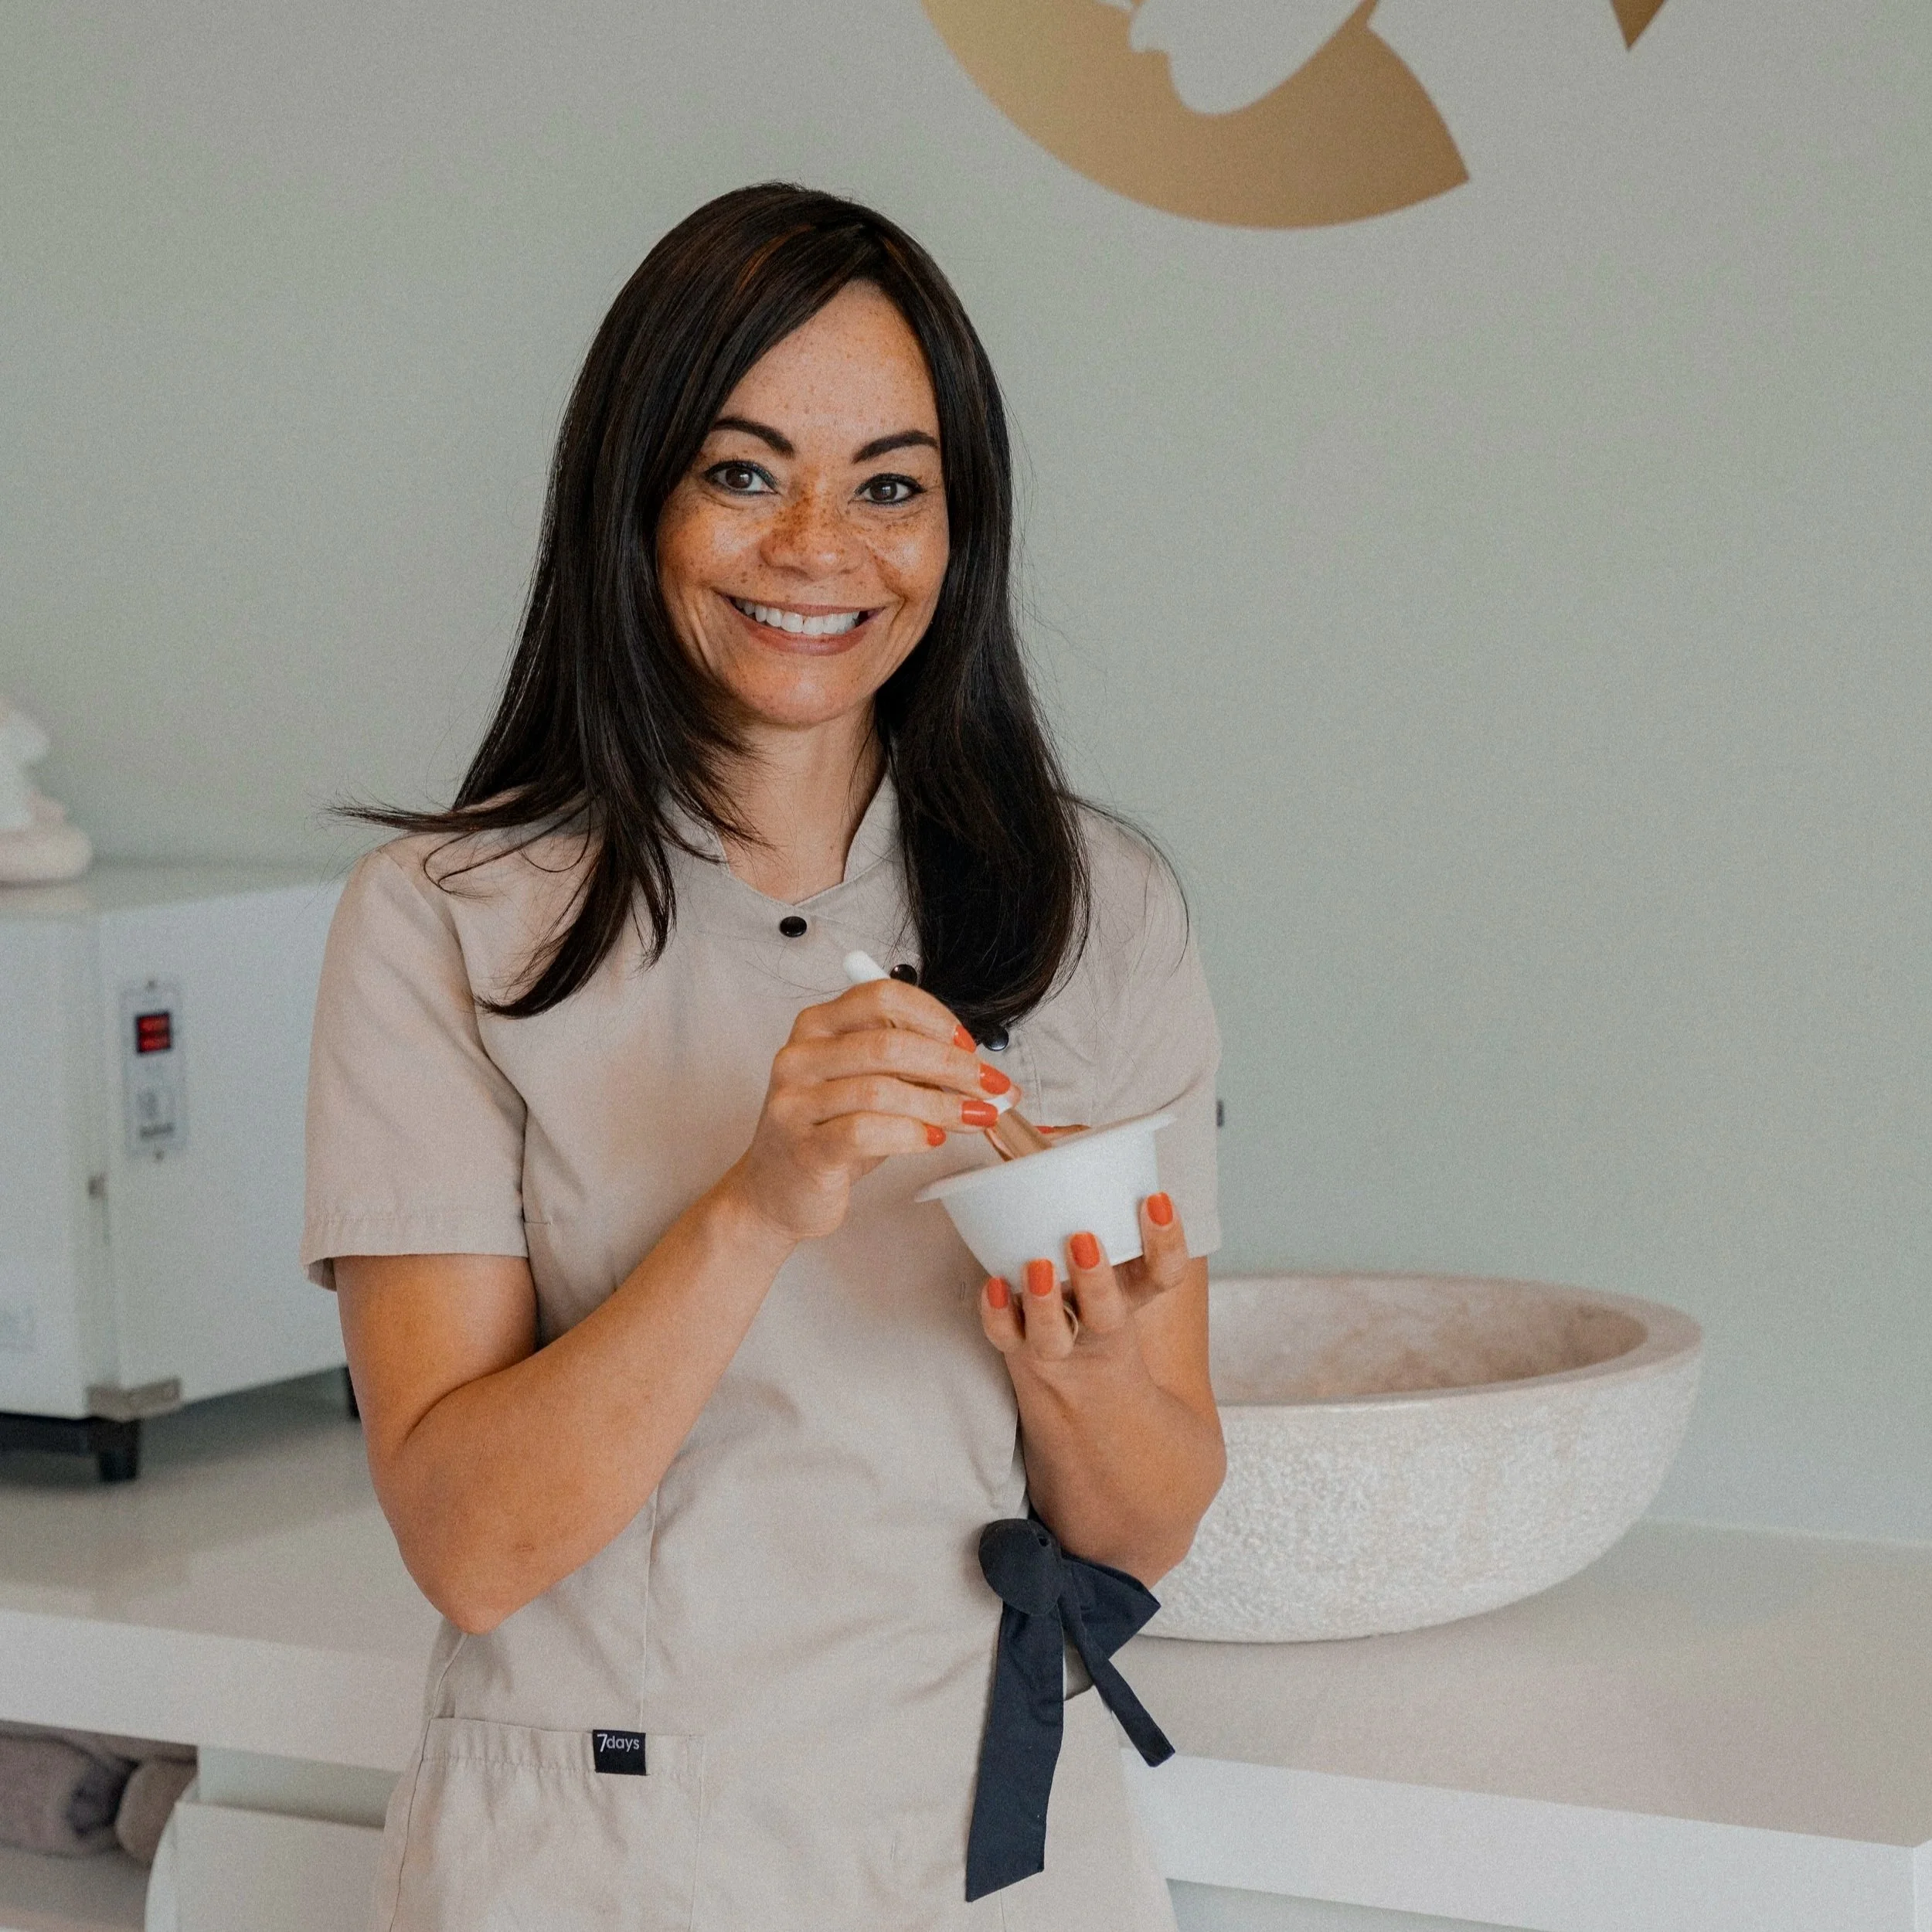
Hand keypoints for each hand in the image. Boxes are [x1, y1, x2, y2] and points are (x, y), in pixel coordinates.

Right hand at [724, 977, 1019, 1242]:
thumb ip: (916, 1071)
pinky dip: (910, 1133)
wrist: (775, 1192)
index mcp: (819, 1026)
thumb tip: (984, 1075)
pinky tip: (932, 1138)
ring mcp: (796, 1102)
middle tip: (989, 1086)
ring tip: (972, 1116)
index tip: (968, 1046)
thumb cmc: (828, 1134)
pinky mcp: (803, 1148)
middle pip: (889, 1042)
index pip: (882, 996)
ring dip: (941, 1103)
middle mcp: (801, 1056)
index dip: (935, 1018)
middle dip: (952, 1065)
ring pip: (882, 1089)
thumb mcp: (870, 1087)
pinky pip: (865, 1131)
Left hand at [978, 1191, 1191, 1377]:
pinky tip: (994, 1284)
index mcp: (1133, 1286)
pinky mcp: (1019, 1345)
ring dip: (1044, 1303)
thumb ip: (1085, 1182)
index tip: (1156, 1197)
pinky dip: (997, 1313)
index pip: (1165, 1273)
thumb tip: (1054, 1132)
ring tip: (1037, 1266)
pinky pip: (1005, 1338)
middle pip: (1109, 1314)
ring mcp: (1060, 1338)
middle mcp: (1100, 1317)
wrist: (1071, 1356)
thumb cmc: (1083, 1266)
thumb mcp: (1103, 1228)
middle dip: (1097, 1280)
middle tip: (1083, 1239)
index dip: (1168, 1240)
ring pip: (1054, 1337)